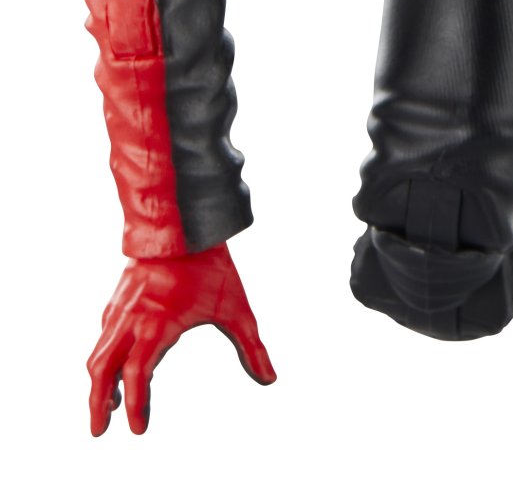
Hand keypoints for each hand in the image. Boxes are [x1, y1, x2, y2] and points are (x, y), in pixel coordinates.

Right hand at [87, 242, 275, 434]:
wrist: (182, 225)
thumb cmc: (212, 266)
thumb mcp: (237, 308)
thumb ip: (252, 347)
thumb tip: (270, 378)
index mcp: (158, 325)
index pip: (138, 375)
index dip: (137, 405)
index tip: (138, 430)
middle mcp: (131, 320)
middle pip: (102, 371)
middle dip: (98, 404)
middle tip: (100, 431)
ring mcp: (119, 310)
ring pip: (97, 355)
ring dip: (98, 384)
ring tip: (108, 408)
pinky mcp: (116, 303)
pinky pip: (103, 339)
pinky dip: (103, 361)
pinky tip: (116, 371)